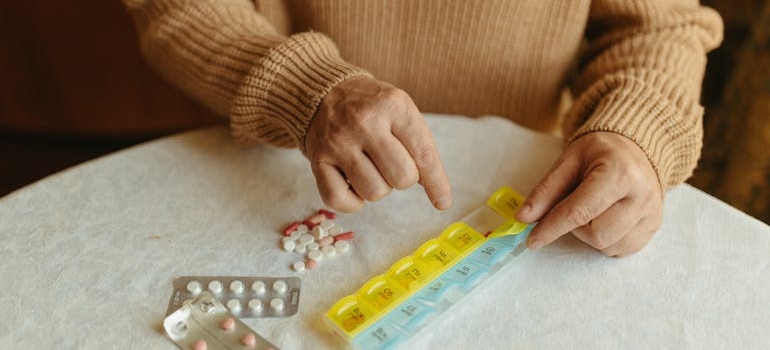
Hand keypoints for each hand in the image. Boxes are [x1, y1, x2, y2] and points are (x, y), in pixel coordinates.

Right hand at [304, 76, 451, 212]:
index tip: (442, 202)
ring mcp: (339, 141)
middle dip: (402, 179)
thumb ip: (419, 145)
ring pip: (374, 192)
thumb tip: (436, 191)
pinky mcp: (317, 158)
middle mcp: (365, 122)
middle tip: (391, 165)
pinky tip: (354, 187)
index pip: (424, 154)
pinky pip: (338, 199)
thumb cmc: (372, 108)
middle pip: (401, 178)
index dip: (437, 183)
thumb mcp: (401, 110)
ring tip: (371, 169)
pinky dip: (352, 203)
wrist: (325, 90)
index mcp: (393, 106)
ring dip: (378, 188)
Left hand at [515, 132, 662, 256]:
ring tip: (592, 210)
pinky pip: (622, 250)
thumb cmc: (599, 153)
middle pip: (596, 234)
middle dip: (575, 228)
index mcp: (619, 173)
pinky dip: (606, 240)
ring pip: (608, 246)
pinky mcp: (654, 226)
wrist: (635, 147)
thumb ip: (546, 191)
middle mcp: (642, 195)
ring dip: (590, 235)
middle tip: (574, 207)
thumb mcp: (568, 161)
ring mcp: (652, 213)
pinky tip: (605, 219)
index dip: (552, 228)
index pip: (579, 212)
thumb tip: (524, 218)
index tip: (532, 240)